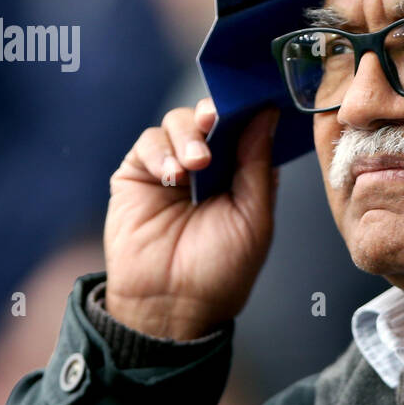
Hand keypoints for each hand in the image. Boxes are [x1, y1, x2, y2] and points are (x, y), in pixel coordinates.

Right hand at [104, 99, 278, 339]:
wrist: (173, 304)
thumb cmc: (221, 270)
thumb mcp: (253, 217)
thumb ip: (258, 165)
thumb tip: (266, 115)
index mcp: (241, 174)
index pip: (245, 127)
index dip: (248, 111)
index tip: (253, 99)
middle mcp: (207, 165)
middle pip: (210, 117)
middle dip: (214, 115)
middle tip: (214, 123)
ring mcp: (171, 168)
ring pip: (178, 122)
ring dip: (188, 134)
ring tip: (195, 164)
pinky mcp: (137, 174)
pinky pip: (148, 143)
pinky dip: (161, 151)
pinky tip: (171, 174)